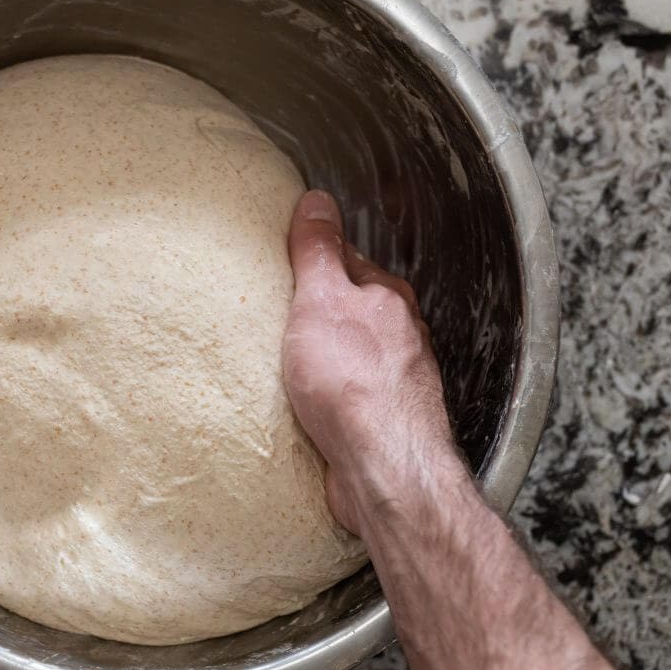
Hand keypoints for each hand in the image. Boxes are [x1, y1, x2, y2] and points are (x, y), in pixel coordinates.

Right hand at [282, 190, 458, 534]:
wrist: (382, 467)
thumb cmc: (355, 384)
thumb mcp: (322, 300)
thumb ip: (318, 251)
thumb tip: (316, 202)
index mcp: (387, 298)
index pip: (346, 260)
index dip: (311, 259)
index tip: (282, 261)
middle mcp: (398, 336)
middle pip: (348, 309)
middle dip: (314, 311)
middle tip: (272, 312)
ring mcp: (391, 380)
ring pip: (348, 355)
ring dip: (319, 356)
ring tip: (281, 360)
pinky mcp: (378, 420)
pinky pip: (345, 395)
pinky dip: (324, 394)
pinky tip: (302, 403)